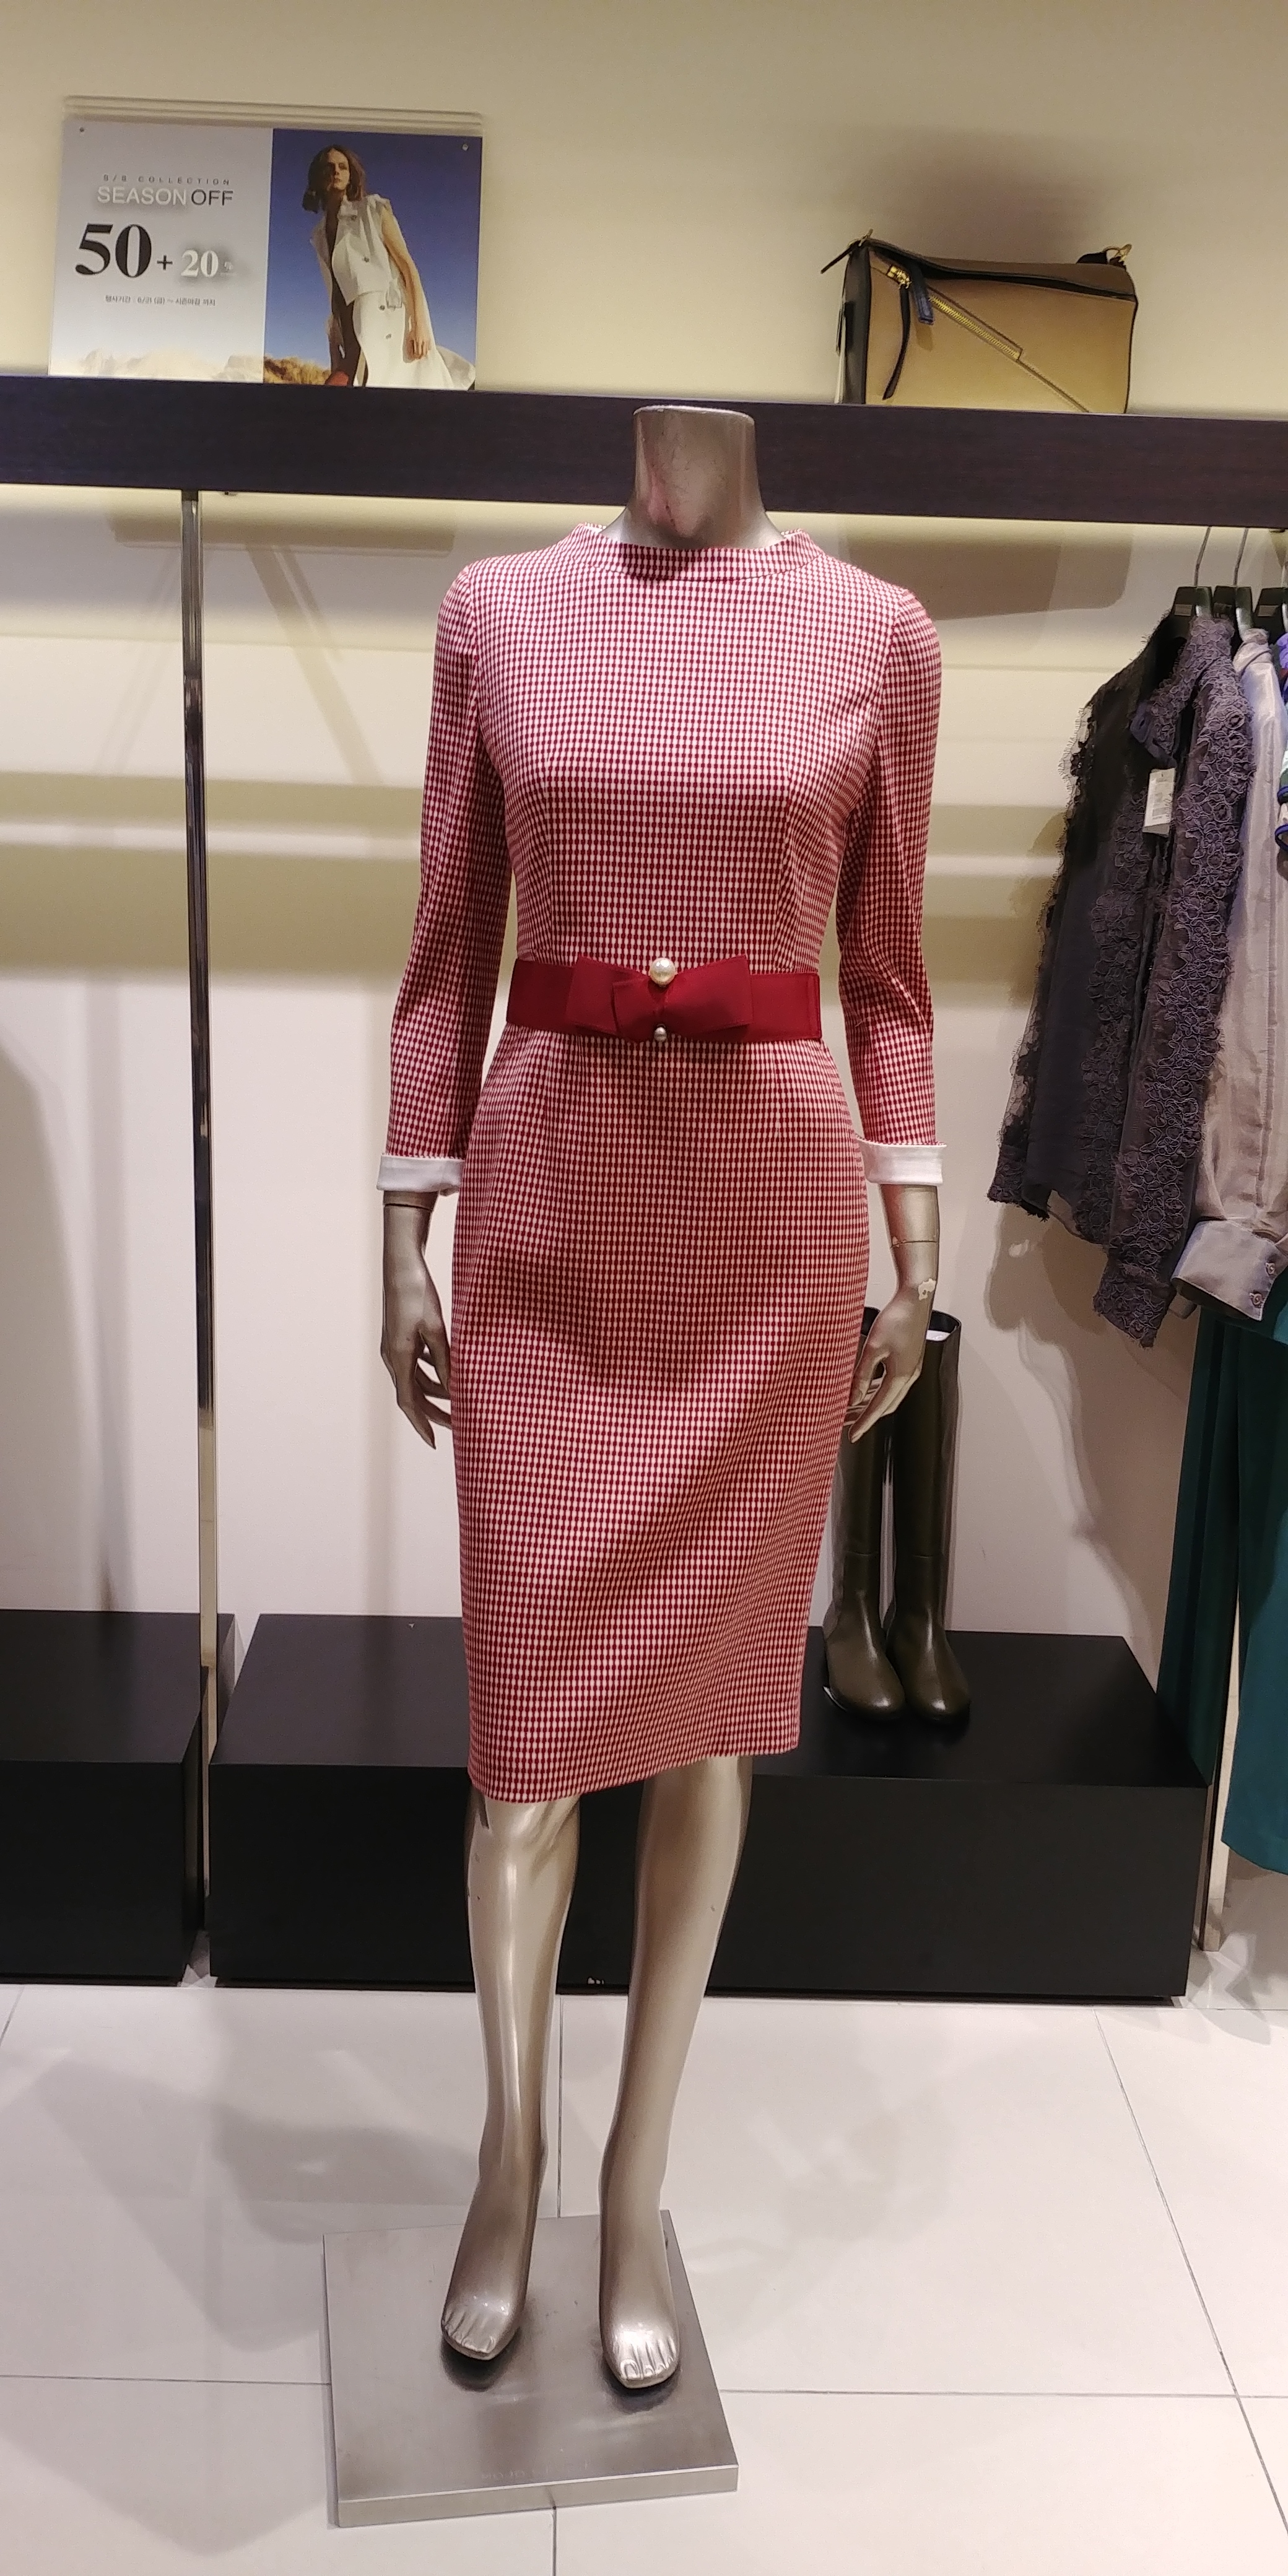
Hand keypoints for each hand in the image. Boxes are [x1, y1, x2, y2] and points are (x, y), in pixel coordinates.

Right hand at [381, 1200, 451, 1446]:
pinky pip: (416, 1363)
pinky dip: (431, 1373)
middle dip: (433, 1413)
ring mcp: (395, 1346)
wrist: (401, 1264)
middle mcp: (392, 1356)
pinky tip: (447, 1374)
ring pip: (415, 1380)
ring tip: (456, 1403)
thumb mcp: (437, 1329)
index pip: (409, 1402)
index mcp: (398, 1357)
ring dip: (434, 1393)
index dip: (422, 1424)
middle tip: (456, 1427)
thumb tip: (454, 1389)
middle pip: (412, 1395)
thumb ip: (445, 1361)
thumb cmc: (418, 1293)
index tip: (435, 1443)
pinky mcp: (401, 1336)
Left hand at [405, 320, 431, 359]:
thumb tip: (409, 354)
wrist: (420, 322)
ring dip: (423, 355)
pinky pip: (429, 348)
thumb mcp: (410, 337)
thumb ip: (409, 346)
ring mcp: (427, 341)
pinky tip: (424, 351)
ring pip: (426, 352)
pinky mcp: (429, 339)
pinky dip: (426, 351)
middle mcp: (423, 342)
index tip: (412, 357)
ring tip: (420, 355)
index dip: (415, 357)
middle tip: (416, 358)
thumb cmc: (414, 329)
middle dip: (419, 357)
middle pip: (422, 354)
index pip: (417, 353)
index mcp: (417, 341)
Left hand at [844, 1283, 931, 1440]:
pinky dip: (877, 1391)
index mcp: (901, 1376)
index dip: (864, 1423)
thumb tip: (851, 1398)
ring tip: (850, 1409)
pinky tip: (865, 1390)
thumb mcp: (873, 1348)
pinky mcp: (909, 1360)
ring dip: (870, 1404)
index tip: (852, 1436)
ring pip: (889, 1396)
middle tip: (845, 1424)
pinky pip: (892, 1384)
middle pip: (885, 1405)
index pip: (879, 1407)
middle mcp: (909, 1376)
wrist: (917, 1297)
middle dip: (865, 1416)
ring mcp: (911, 1369)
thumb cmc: (897, 1318)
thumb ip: (862, 1375)